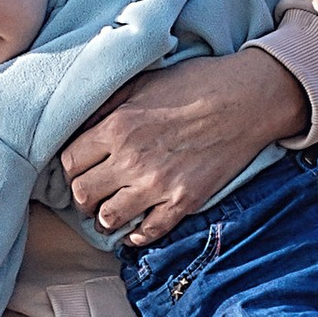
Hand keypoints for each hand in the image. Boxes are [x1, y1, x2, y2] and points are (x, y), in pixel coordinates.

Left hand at [59, 43, 306, 246]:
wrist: (247, 99)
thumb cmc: (196, 83)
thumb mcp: (143, 81)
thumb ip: (109, 105)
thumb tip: (83, 123)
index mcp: (116, 127)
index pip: (69, 162)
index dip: (71, 168)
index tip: (79, 169)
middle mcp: (131, 160)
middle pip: (83, 194)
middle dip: (82, 197)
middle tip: (90, 195)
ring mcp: (158, 185)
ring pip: (109, 219)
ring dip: (104, 218)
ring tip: (109, 213)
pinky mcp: (183, 202)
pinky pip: (148, 232)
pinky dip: (136, 235)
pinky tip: (135, 228)